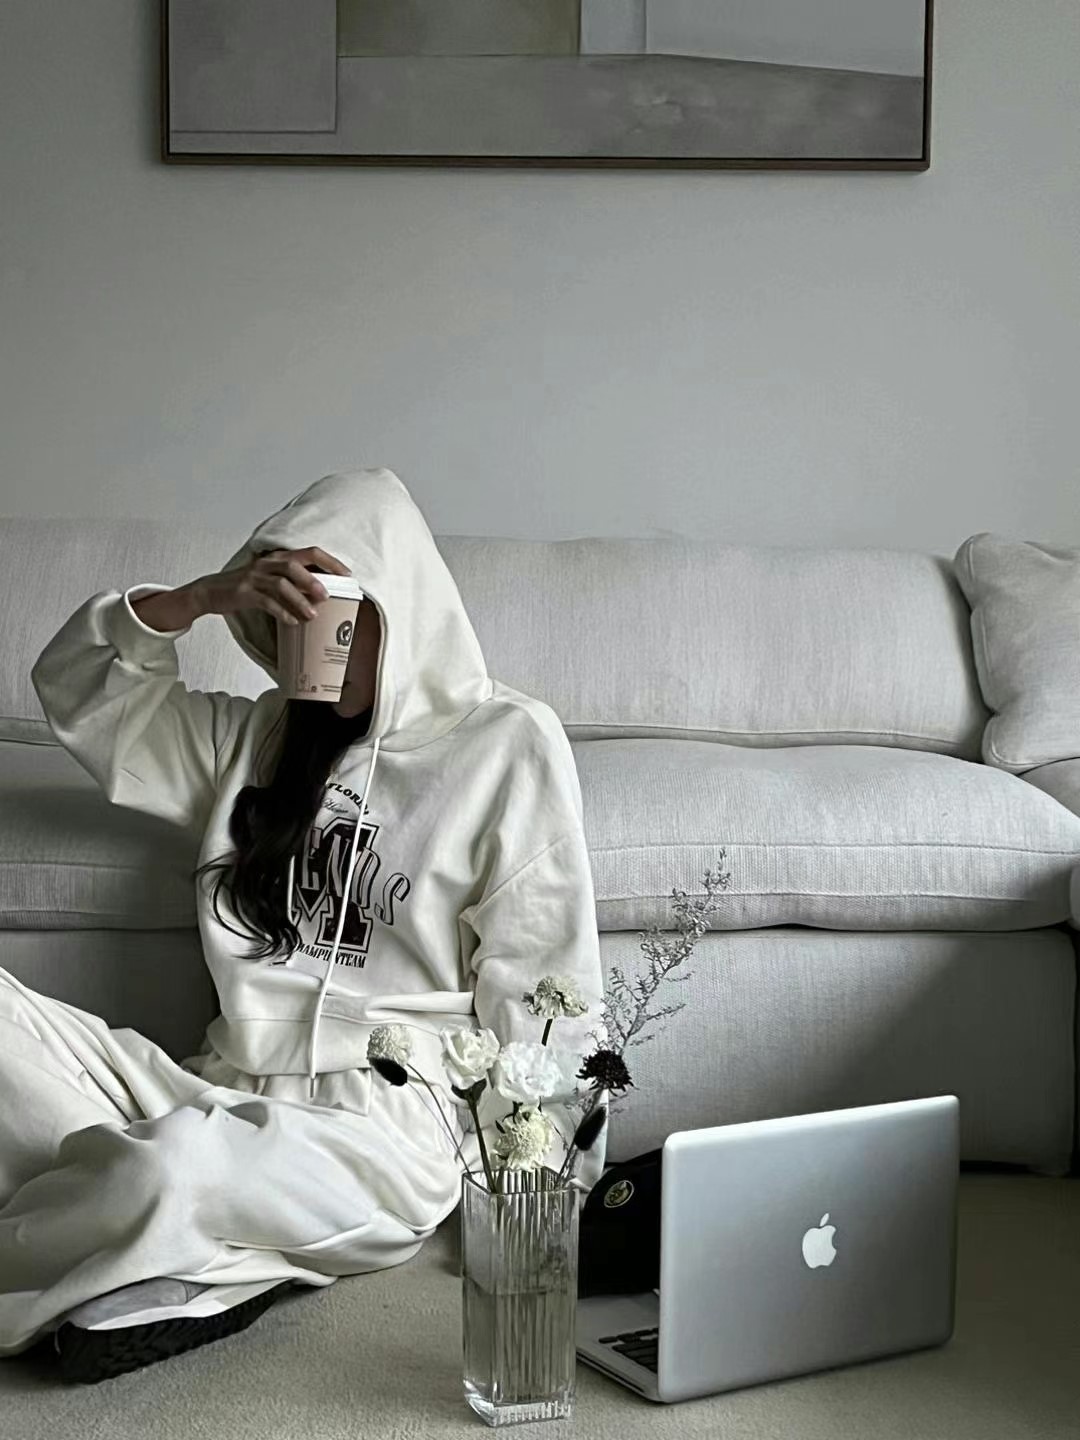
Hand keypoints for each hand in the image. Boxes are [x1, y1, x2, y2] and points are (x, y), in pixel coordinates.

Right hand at [192, 546, 351, 627]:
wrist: (211, 591)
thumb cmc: (248, 587)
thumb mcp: (272, 580)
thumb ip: (295, 584)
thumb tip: (324, 597)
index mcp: (278, 557)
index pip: (309, 552)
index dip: (330, 562)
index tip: (348, 575)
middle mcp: (267, 563)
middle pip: (293, 565)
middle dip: (313, 580)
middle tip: (328, 596)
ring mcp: (254, 577)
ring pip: (280, 584)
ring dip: (299, 599)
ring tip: (312, 615)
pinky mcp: (244, 592)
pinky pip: (265, 601)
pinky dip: (281, 612)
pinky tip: (292, 622)